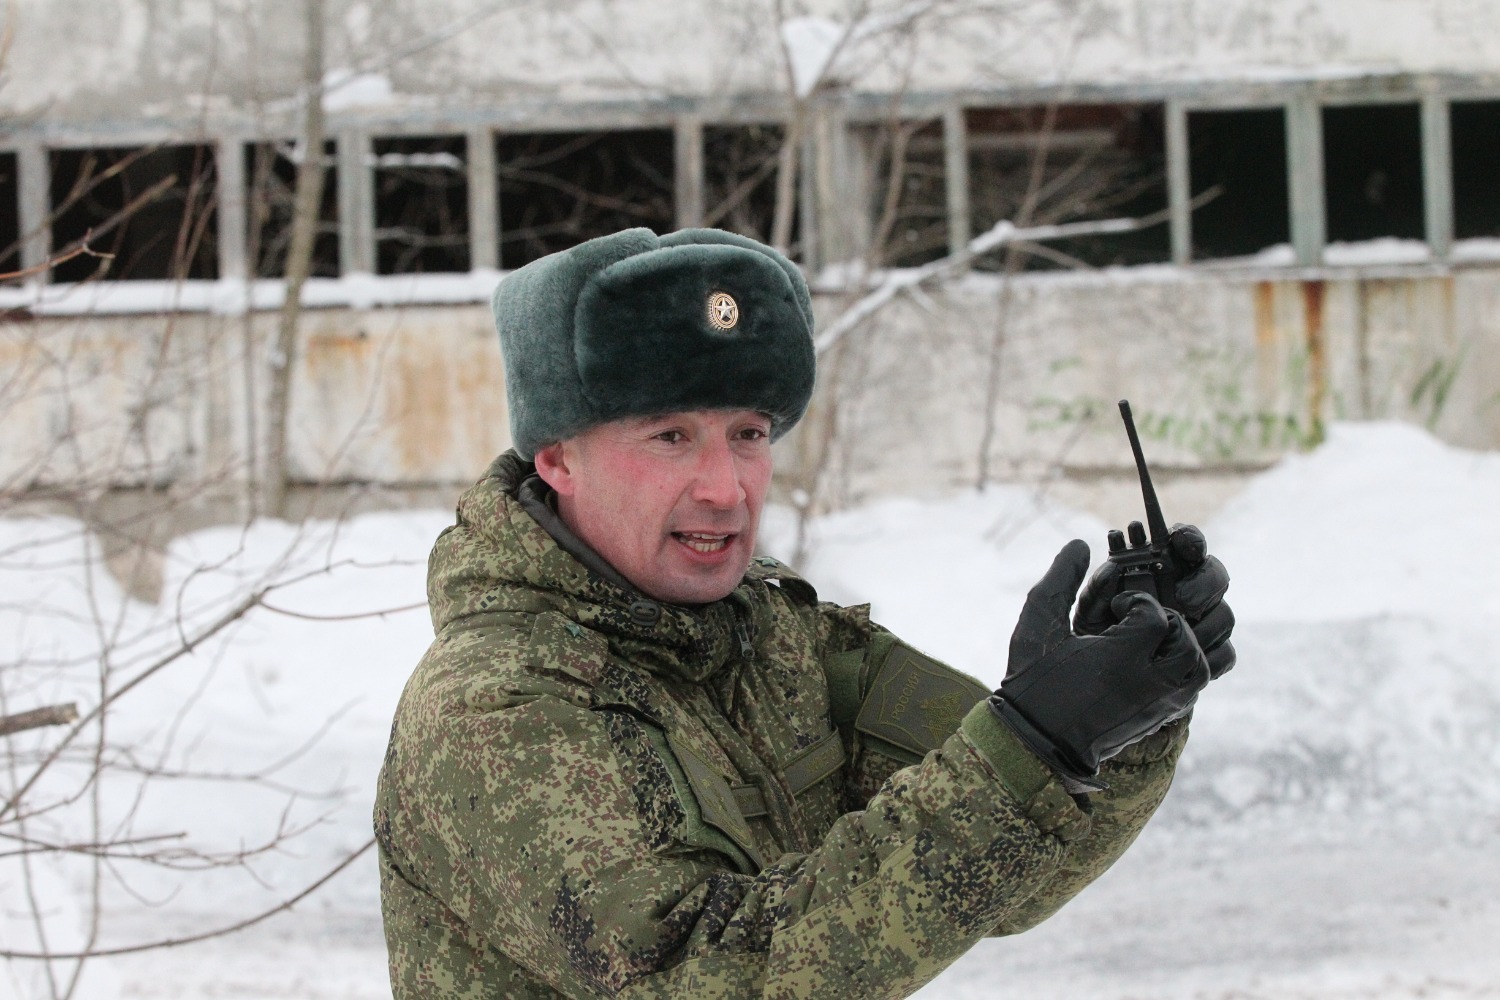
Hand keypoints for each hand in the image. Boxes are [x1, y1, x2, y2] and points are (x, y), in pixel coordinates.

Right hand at [990, 540, 1210, 787]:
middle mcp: (1148, 682)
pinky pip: (1195, 690)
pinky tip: (1157, 663)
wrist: (1037, 746)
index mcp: (1120, 658)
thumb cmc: (1033, 683)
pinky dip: (1186, 670)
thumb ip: (1060, 582)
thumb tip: (1079, 544)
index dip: (1135, 603)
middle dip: (1167, 622)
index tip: (1113, 610)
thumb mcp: (1039, 626)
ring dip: (1182, 645)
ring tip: (1154, 642)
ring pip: (1200, 665)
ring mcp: (1159, 704)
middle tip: (1140, 623)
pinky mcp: (1161, 718)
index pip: (1154, 615)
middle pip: (1186, 639)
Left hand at [1075, 523, 1236, 678]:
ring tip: (1178, 638)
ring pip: (1224, 615)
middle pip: (1214, 576)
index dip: (1190, 539)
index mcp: (1161, 572)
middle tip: (1181, 600)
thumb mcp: (1087, 612)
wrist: (1098, 693)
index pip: (1186, 545)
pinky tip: (1184, 664)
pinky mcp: (1207, 659)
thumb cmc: (1092, 640)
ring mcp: (1201, 626)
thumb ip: (1095, 588)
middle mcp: (1186, 594)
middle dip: (1204, 584)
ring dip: (1206, 625)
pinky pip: (1225, 654)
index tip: (1181, 544)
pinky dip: (1210, 658)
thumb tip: (1100, 560)